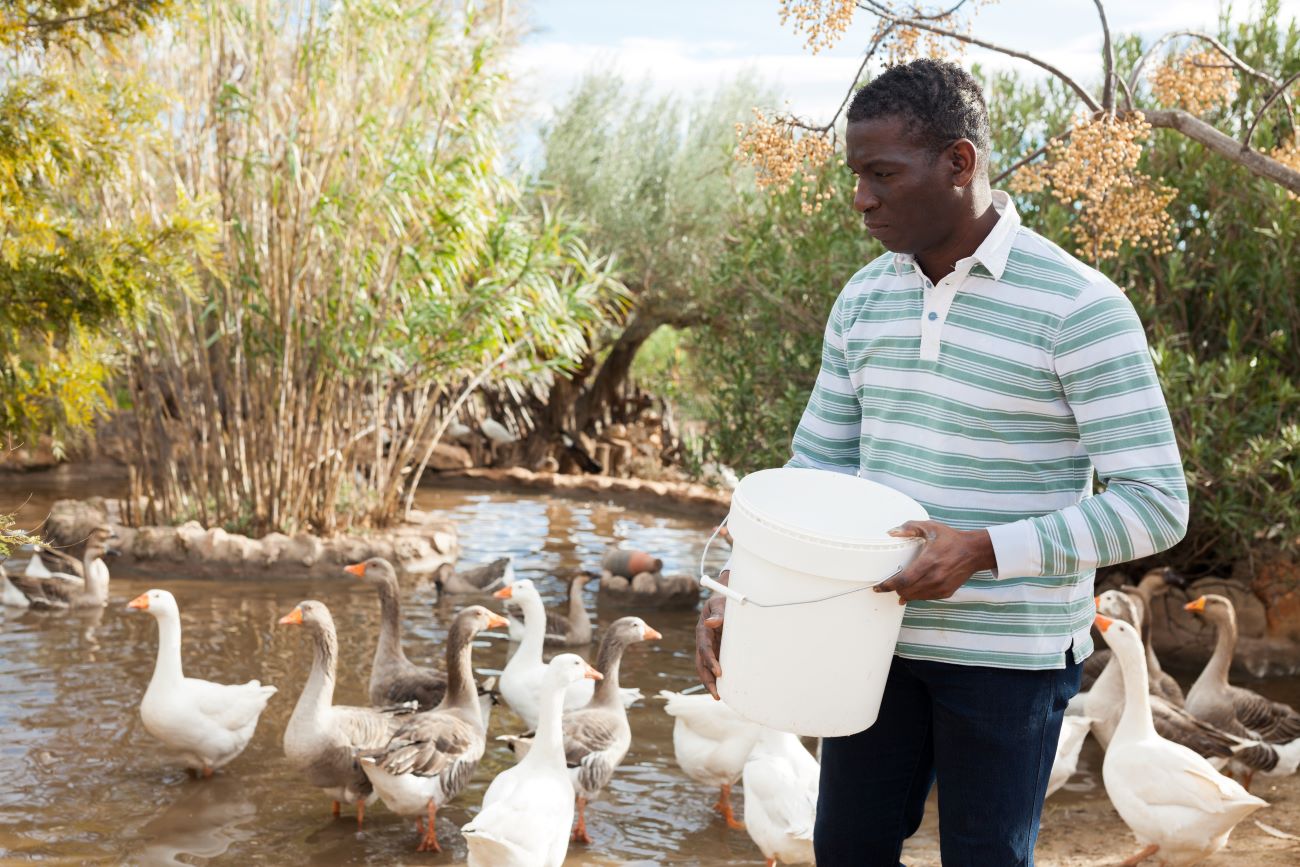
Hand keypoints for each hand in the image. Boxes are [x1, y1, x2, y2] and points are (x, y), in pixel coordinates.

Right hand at [695, 569, 727, 698]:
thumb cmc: (723, 600)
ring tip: (719, 697)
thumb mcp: (720, 603)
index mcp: (703, 631)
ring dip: (711, 682)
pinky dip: (718, 676)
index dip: (710, 661)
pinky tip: (726, 687)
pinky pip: (715, 665)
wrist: (725, 599)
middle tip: (717, 695)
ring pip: (706, 668)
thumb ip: (717, 613)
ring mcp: (709, 647)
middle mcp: (703, 641)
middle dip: (707, 680)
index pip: (704, 649)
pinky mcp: (716, 650)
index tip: (719, 672)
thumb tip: (711, 622)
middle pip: (701, 664)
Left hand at [874, 521, 995, 604]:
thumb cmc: (950, 538)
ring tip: (898, 588)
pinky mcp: (946, 592)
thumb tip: (891, 532)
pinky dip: (916, 595)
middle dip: (894, 589)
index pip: (903, 580)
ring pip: (915, 597)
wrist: (974, 551)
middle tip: (886, 585)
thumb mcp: (930, 527)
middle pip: (907, 591)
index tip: (877, 587)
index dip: (888, 585)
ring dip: (905, 593)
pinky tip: (911, 590)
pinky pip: (925, 598)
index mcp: (929, 561)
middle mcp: (935, 577)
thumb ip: (909, 528)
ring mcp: (941, 586)